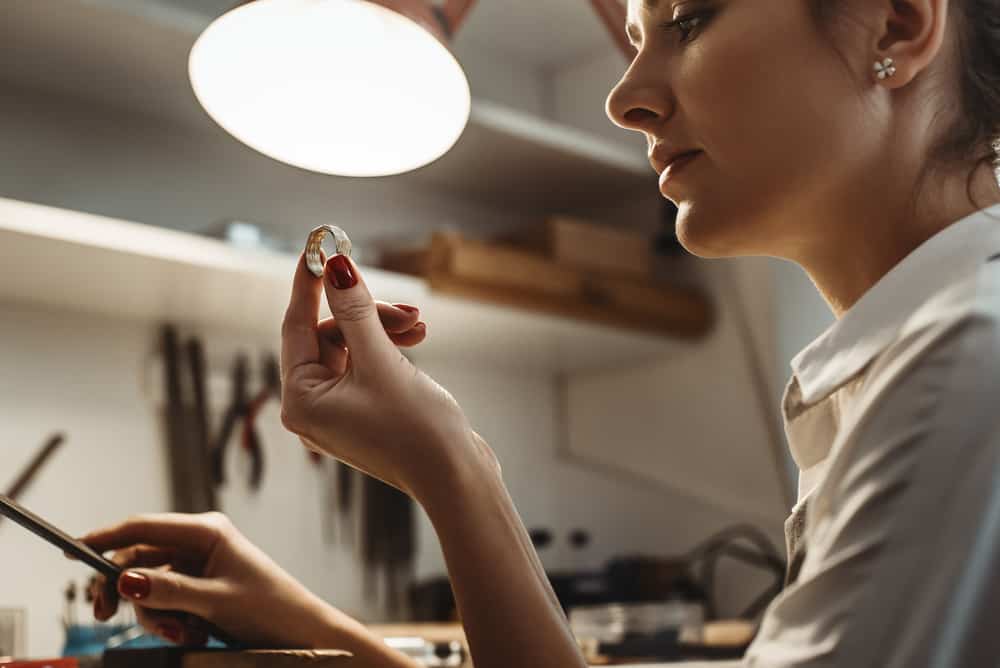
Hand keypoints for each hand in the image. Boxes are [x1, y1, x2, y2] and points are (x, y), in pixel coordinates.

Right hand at [81, 512, 342, 647]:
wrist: (301, 632)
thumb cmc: (270, 608)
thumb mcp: (215, 601)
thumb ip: (168, 591)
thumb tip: (125, 581)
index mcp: (207, 530)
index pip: (143, 527)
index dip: (105, 537)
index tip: (72, 551)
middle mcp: (198, 543)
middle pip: (138, 559)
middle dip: (124, 591)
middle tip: (104, 616)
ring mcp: (197, 566)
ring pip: (148, 586)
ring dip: (154, 615)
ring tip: (180, 634)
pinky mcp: (199, 589)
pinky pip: (164, 602)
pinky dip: (168, 621)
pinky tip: (191, 634)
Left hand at [280, 253, 496, 496]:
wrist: (456, 477)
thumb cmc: (416, 429)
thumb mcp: (382, 360)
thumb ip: (356, 311)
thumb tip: (336, 266)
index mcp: (301, 401)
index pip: (295, 326)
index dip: (310, 284)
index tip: (318, 247)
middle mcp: (312, 409)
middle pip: (329, 336)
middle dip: (368, 316)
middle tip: (408, 311)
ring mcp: (338, 413)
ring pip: (352, 348)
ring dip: (384, 330)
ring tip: (420, 328)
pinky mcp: (364, 413)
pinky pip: (366, 366)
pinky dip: (389, 349)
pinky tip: (417, 341)